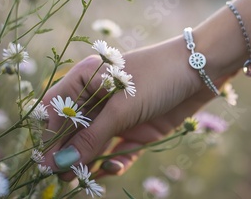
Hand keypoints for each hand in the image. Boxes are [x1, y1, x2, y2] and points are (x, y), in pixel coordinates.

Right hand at [41, 37, 216, 179]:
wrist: (203, 69)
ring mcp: (120, 114)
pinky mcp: (138, 129)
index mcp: (87, 79)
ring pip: (96, 144)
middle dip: (69, 153)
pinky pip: (119, 151)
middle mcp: (100, 97)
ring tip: (83, 180)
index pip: (57, 107)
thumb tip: (59, 164)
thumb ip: (91, 137)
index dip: (50, 133)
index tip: (47, 159)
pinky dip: (114, 162)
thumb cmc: (156, 77)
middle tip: (63, 177)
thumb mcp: (121, 108)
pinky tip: (112, 168)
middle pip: (75, 130)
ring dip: (90, 161)